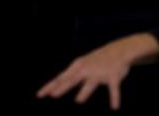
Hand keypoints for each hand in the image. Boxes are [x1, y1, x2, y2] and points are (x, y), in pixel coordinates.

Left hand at [36, 33, 158, 110]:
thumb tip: (54, 88)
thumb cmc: (96, 60)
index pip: (60, 78)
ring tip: (78, 101)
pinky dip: (114, 98)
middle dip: (62, 88)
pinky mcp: (113, 77)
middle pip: (71, 80)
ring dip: (84, 92)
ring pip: (90, 84)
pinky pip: (113, 89)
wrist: (118, 51)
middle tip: (53, 96)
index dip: (50, 86)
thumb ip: (70, 77)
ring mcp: (99, 73)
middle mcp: (86, 69)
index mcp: (77, 66)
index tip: (39, 95)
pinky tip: (114, 107)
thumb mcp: (81, 65)